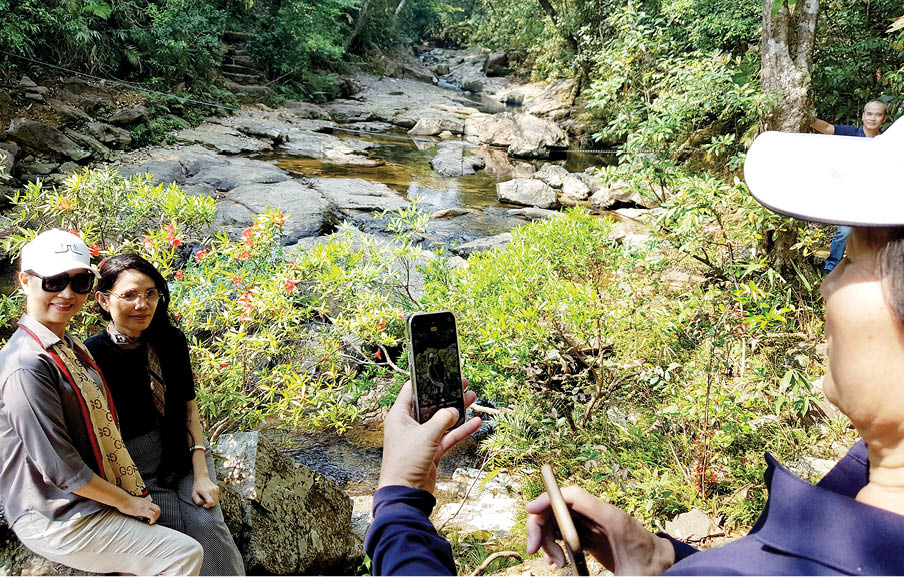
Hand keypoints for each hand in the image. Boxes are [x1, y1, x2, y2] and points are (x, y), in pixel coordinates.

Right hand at [117, 494, 160, 524]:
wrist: (123, 500)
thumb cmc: (125, 502)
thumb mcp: (134, 503)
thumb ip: (138, 506)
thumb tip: (136, 510)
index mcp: (145, 502)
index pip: (154, 506)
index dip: (155, 512)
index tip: (152, 516)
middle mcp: (147, 503)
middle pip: (158, 509)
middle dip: (157, 515)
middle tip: (153, 520)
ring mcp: (146, 507)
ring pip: (157, 512)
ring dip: (156, 518)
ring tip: (151, 522)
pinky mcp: (143, 511)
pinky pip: (152, 515)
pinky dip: (153, 520)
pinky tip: (149, 522)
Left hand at [192, 474, 219, 507]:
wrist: (202, 478)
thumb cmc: (197, 487)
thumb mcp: (193, 494)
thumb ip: (197, 501)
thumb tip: (203, 504)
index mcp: (205, 491)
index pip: (210, 502)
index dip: (207, 506)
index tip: (203, 505)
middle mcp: (212, 490)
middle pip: (214, 502)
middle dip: (209, 505)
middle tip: (204, 502)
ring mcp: (215, 489)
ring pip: (216, 500)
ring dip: (212, 502)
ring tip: (207, 499)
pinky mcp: (217, 488)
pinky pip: (217, 497)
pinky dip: (214, 498)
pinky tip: (209, 496)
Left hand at [378, 379, 480, 493]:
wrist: (406, 493)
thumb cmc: (407, 462)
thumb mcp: (426, 435)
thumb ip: (443, 419)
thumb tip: (454, 411)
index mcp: (400, 416)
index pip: (411, 391)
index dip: (426, 380)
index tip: (441, 372)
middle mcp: (409, 425)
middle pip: (430, 404)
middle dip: (447, 395)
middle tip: (462, 383)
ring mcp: (421, 438)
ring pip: (442, 420)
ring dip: (457, 411)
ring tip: (472, 397)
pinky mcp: (431, 451)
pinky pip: (448, 436)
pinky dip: (461, 430)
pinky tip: (476, 422)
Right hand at [526, 486, 673, 575]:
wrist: (664, 569)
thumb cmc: (649, 573)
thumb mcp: (627, 576)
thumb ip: (600, 573)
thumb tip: (574, 568)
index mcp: (612, 519)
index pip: (574, 496)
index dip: (549, 499)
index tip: (531, 510)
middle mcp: (601, 516)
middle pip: (559, 507)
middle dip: (540, 525)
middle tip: (534, 550)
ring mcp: (595, 524)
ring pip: (558, 520)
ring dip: (547, 539)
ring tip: (554, 563)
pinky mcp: (591, 534)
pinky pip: (564, 532)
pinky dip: (555, 543)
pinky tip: (557, 561)